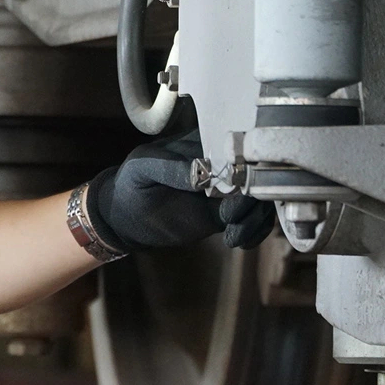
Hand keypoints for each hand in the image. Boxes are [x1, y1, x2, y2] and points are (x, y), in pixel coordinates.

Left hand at [86, 131, 273, 252]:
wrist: (124, 216)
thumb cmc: (131, 183)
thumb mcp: (142, 168)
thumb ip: (169, 166)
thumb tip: (201, 170)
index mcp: (203, 143)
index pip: (238, 148)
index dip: (245, 167)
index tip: (236, 187)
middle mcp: (221, 164)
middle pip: (258, 174)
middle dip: (254, 198)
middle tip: (229, 217)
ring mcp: (225, 190)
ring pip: (260, 199)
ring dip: (255, 219)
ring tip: (233, 236)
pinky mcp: (224, 213)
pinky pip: (252, 219)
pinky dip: (255, 231)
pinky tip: (238, 241)